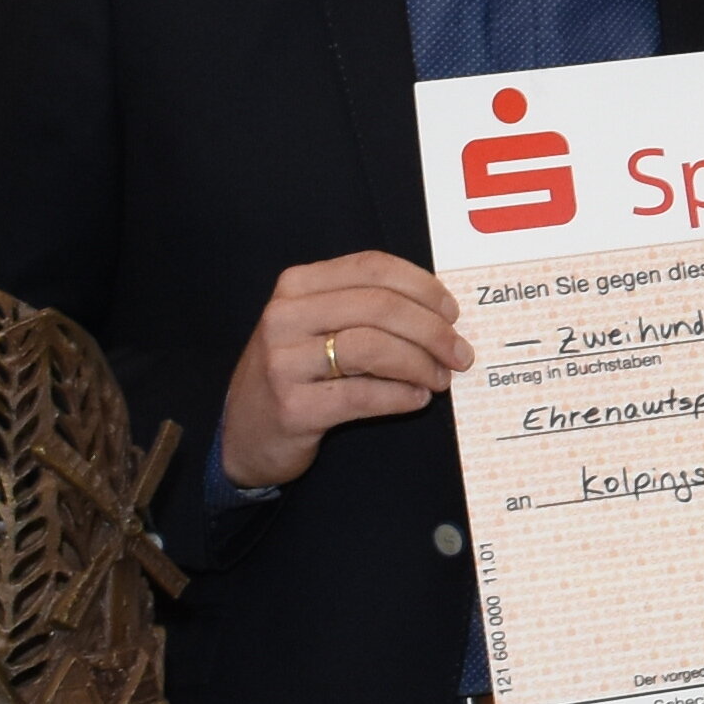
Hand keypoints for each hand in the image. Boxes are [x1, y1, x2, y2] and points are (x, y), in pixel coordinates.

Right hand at [217, 252, 470, 495]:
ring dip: (420, 363)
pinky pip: (362, 395)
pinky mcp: (292, 407)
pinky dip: (400, 395)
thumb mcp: (315, 326)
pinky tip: (417, 398)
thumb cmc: (294, 374)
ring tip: (440, 378)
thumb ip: (362, 308)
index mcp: (297, 286)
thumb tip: (438, 311)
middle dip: (432, 329)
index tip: (452, 312)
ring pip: (372, 348)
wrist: (244, 435)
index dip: (423, 286)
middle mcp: (285, 316)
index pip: (372, 268)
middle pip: (379, 307)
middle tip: (460, 353)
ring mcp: (284, 362)